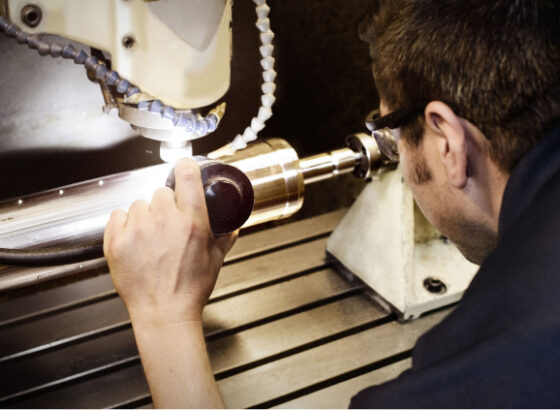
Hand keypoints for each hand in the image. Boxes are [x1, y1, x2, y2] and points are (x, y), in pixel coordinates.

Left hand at [103, 158, 236, 324]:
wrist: (164, 314)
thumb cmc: (190, 289)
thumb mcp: (216, 261)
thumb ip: (225, 237)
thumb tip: (233, 226)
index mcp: (192, 222)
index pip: (187, 175)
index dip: (186, 166)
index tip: (184, 167)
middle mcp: (164, 220)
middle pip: (162, 191)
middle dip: (167, 204)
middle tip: (169, 224)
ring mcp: (138, 229)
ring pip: (140, 203)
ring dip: (146, 214)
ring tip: (151, 236)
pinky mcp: (116, 241)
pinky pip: (118, 215)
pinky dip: (124, 223)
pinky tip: (134, 239)